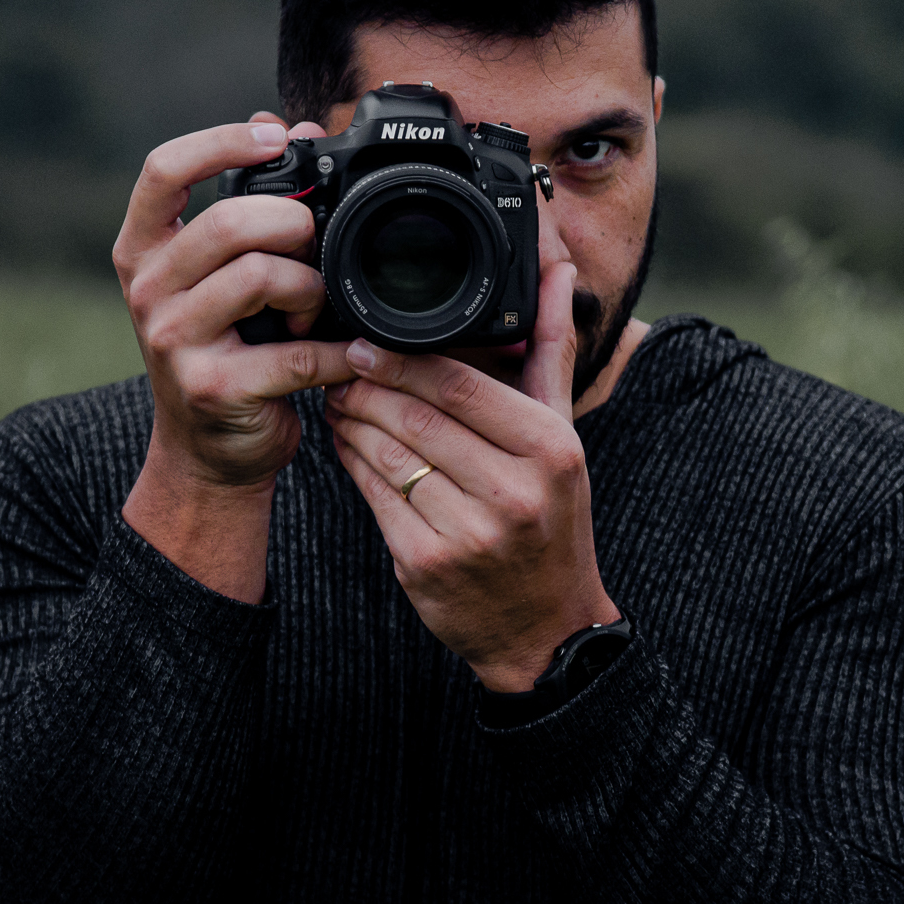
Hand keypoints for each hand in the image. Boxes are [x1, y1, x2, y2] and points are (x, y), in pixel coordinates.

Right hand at [113, 112, 352, 598]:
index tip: (274, 137)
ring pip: (263, 277)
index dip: (220, 141)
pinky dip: (337, 352)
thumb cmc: (224, 348)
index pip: (162, 169)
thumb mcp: (216, 276)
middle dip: (294, 226)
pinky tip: (346, 355)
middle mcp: (147, 289)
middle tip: (314, 251)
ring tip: (314, 311)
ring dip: (312, 289)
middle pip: (231, 221)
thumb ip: (248, 206)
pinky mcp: (213, 388)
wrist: (206, 452)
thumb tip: (291, 126)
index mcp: (142, 249)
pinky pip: (297, 354)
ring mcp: (174, 341)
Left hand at [322, 261, 620, 690]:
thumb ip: (552, 352)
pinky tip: (346, 443)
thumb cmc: (553, 522)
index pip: (464, 386)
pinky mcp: (425, 565)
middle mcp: (513, 493)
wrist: (546, 629)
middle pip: (419, 418)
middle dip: (369, 387)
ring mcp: (468, 533)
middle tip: (340, 366)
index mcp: (550, 451)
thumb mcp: (564, 438)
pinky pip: (374, 496)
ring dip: (353, 421)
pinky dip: (352, 463)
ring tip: (339, 399)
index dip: (405, 360)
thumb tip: (560, 275)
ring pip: (389, 455)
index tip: (368, 342)